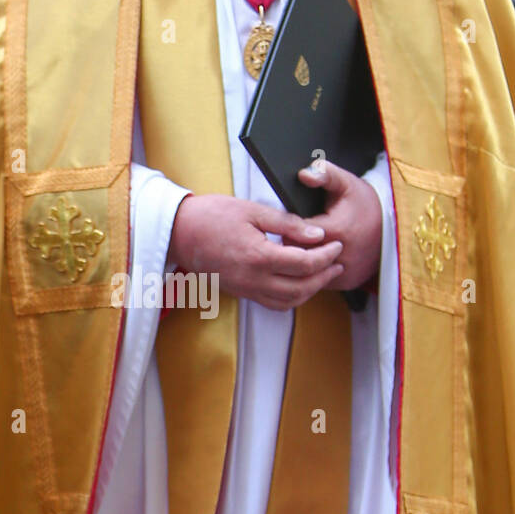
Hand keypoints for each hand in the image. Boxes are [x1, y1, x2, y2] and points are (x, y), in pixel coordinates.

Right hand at [167, 193, 343, 310]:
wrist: (177, 231)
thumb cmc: (210, 215)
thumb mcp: (251, 210)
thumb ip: (287, 223)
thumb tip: (317, 235)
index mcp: (259, 256)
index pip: (305, 263)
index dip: (326, 255)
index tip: (336, 244)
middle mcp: (254, 279)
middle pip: (302, 288)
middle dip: (325, 276)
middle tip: (337, 261)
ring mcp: (246, 288)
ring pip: (290, 301)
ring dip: (311, 290)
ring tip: (323, 273)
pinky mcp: (240, 291)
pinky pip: (273, 303)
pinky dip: (292, 297)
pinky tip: (297, 282)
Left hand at [296, 159, 381, 290]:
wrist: (394, 224)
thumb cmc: (364, 202)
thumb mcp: (346, 182)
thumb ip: (324, 174)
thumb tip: (304, 174)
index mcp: (337, 230)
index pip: (294, 234)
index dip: (290, 227)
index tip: (294, 220)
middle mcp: (342, 255)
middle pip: (298, 254)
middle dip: (294, 243)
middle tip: (299, 231)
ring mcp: (346, 272)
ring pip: (307, 271)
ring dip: (304, 259)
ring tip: (309, 243)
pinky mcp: (348, 283)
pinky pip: (320, 280)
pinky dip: (316, 271)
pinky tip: (319, 256)